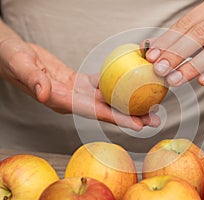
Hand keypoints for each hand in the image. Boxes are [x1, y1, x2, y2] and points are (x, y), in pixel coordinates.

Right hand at [0, 38, 158, 130]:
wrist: (13, 55)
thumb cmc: (13, 59)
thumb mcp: (20, 64)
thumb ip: (32, 79)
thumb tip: (43, 93)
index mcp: (62, 100)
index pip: (94, 112)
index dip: (117, 118)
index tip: (139, 125)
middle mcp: (74, 100)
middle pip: (108, 110)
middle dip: (132, 117)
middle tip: (155, 120)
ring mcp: (78, 91)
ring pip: (109, 98)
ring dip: (129, 102)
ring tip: (150, 104)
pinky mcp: (79, 82)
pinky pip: (103, 83)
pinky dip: (118, 83)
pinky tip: (132, 81)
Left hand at [145, 0, 203, 85]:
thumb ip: (181, 41)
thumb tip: (148, 49)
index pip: (189, 22)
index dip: (168, 40)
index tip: (152, 57)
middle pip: (201, 34)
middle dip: (177, 54)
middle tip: (160, 71)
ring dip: (192, 67)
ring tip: (175, 80)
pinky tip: (202, 82)